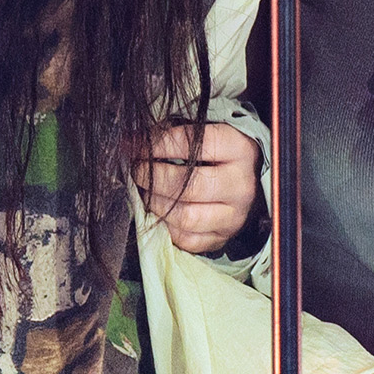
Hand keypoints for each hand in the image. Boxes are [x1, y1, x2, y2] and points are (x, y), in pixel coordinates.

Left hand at [134, 121, 260, 253]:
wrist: (243, 181)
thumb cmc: (216, 152)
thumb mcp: (204, 134)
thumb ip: (172, 135)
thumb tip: (130, 143)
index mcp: (240, 150)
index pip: (197, 145)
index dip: (161, 144)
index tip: (136, 145)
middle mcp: (241, 185)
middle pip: (189, 186)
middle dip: (154, 177)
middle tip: (136, 169)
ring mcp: (234, 216)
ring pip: (186, 217)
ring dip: (156, 203)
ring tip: (143, 191)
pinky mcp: (222, 238)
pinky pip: (187, 239)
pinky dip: (166, 227)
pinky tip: (158, 210)